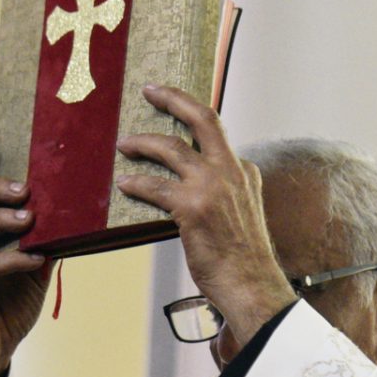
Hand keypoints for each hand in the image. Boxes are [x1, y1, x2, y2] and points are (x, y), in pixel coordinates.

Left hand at [116, 86, 296, 349]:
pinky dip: (136, 183)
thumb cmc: (243, 260)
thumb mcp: (243, 216)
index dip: (192, 119)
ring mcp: (213, 186)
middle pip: (203, 118)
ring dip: (143, 143)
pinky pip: (155, 186)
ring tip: (124, 145)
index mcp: (245, 172)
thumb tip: (195, 192)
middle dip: (174, 98)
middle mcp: (232, 171)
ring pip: (171, 148)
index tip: (174, 107)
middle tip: (150, 90)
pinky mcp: (193, 207)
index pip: (217, 135)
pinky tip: (124, 183)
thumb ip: (225, 196)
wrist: (252, 286)